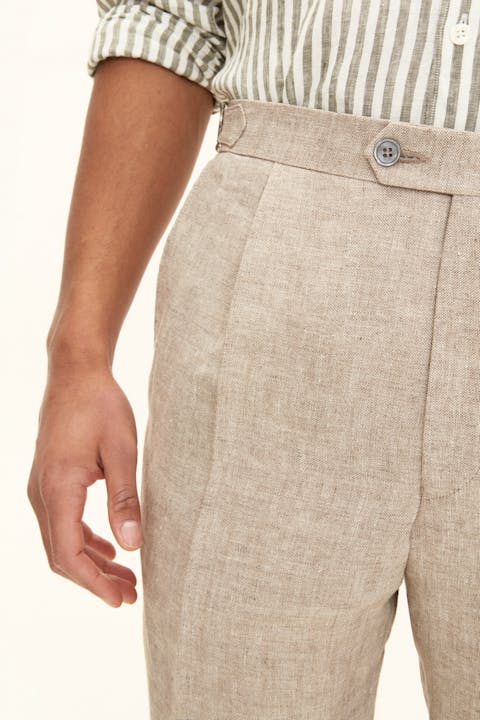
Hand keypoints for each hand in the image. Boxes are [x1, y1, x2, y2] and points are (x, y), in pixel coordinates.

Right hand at [27, 365, 142, 607]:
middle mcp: (42, 492)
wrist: (76, 373)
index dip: (94, 583)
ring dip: (92, 562)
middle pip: (62, 554)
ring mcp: (42, 487)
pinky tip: (108, 546)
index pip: (68, 553)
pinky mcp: (50, 480)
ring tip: (126, 577)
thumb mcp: (122, 451)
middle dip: (95, 579)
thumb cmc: (101, 405)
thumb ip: (125, 499)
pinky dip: (84, 540)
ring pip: (61, 540)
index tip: (121, 598)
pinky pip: (62, 522)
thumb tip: (132, 546)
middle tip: (131, 594)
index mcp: (59, 488)